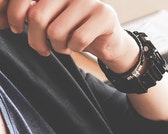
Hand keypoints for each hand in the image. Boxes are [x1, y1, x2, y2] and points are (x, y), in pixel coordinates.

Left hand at [0, 0, 136, 71]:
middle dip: (36, 39)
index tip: (16, 29)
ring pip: (57, 32)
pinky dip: (75, 49)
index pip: (24, 1)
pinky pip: (78, 39)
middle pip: (37, 17)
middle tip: (42, 48)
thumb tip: (10, 20)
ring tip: (64, 46)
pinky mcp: (104, 15)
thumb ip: (33, 14)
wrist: (110, 41)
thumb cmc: (75, 31)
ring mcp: (88, 1)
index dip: (14, 16)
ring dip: (58, 46)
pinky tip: (78, 46)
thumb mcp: (50, 19)